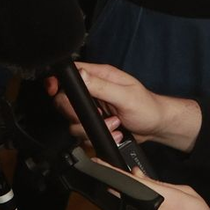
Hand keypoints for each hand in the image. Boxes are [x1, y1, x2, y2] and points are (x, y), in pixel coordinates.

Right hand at [46, 62, 201, 150]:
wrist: (156, 126)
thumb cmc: (147, 107)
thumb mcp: (125, 95)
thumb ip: (102, 86)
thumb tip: (81, 75)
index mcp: (100, 76)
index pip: (71, 73)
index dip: (58, 81)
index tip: (54, 90)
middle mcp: (93, 90)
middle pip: (65, 100)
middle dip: (79, 114)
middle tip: (101, 116)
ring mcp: (93, 108)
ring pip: (73, 121)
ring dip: (93, 128)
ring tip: (115, 125)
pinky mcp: (94, 123)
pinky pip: (82, 133)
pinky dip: (96, 137)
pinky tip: (113, 133)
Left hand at [112, 171, 209, 209]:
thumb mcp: (187, 195)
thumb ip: (159, 183)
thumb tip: (137, 174)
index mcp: (158, 202)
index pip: (125, 182)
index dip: (109, 172)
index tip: (98, 164)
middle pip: (114, 202)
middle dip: (115, 193)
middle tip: (124, 190)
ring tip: (135, 209)